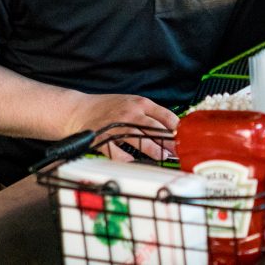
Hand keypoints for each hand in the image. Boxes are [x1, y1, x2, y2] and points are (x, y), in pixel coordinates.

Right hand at [65, 93, 179, 161]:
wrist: (79, 110)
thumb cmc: (109, 108)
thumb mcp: (132, 103)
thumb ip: (150, 114)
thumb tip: (173, 130)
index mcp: (140, 103)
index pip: (166, 115)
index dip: (178, 129)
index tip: (185, 139)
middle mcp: (130, 113)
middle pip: (155, 129)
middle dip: (169, 143)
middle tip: (179, 153)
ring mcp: (117, 126)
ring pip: (140, 140)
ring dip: (154, 151)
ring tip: (163, 157)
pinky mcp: (104, 139)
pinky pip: (118, 153)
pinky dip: (127, 159)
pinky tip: (134, 162)